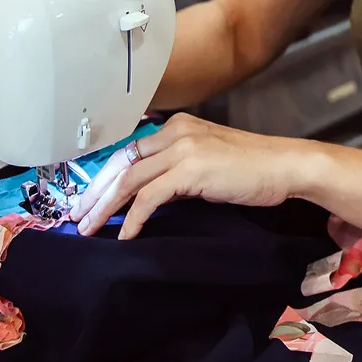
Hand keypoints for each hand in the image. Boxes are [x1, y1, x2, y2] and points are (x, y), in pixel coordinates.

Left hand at [68, 114, 313, 239]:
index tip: (88, 201)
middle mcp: (176, 131)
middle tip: (75, 218)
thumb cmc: (253, 169)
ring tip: (89, 230)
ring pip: (130, 178)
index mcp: (178, 126)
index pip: (129, 152)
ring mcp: (183, 147)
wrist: (286, 166)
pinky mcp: (192, 168)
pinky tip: (125, 235)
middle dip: (94, 193)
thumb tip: (148, 196)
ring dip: (105, 207)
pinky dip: (133, 217)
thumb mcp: (208, 163)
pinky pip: (150, 195)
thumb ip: (178, 171)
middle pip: (122, 163)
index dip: (104, 177)